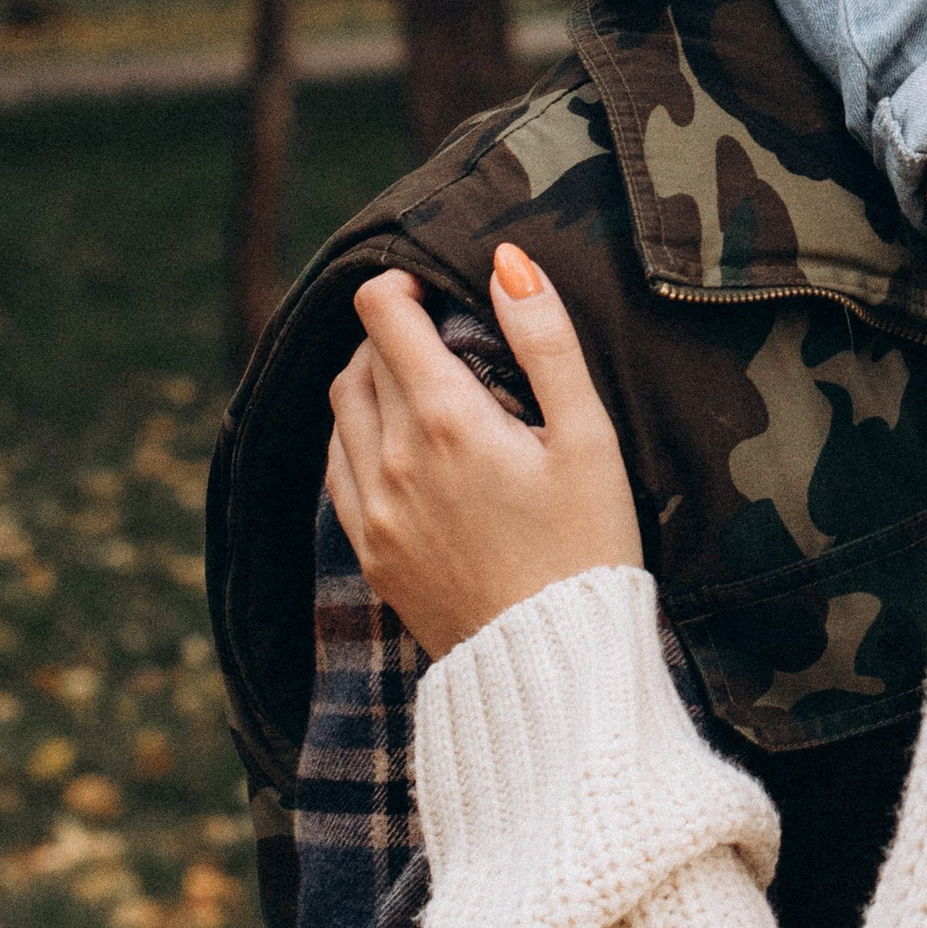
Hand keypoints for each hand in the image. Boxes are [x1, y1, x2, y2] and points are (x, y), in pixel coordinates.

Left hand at [326, 252, 644, 660]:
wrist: (553, 665)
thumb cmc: (587, 545)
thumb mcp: (587, 435)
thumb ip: (545, 340)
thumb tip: (506, 262)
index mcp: (444, 418)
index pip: (382, 312)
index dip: (405, 283)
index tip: (441, 289)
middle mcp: (390, 457)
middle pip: (361, 357)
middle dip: (397, 331)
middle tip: (450, 336)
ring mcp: (370, 508)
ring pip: (341, 409)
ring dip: (373, 381)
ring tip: (429, 388)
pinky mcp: (369, 550)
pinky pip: (338, 466)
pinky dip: (361, 436)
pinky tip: (407, 447)